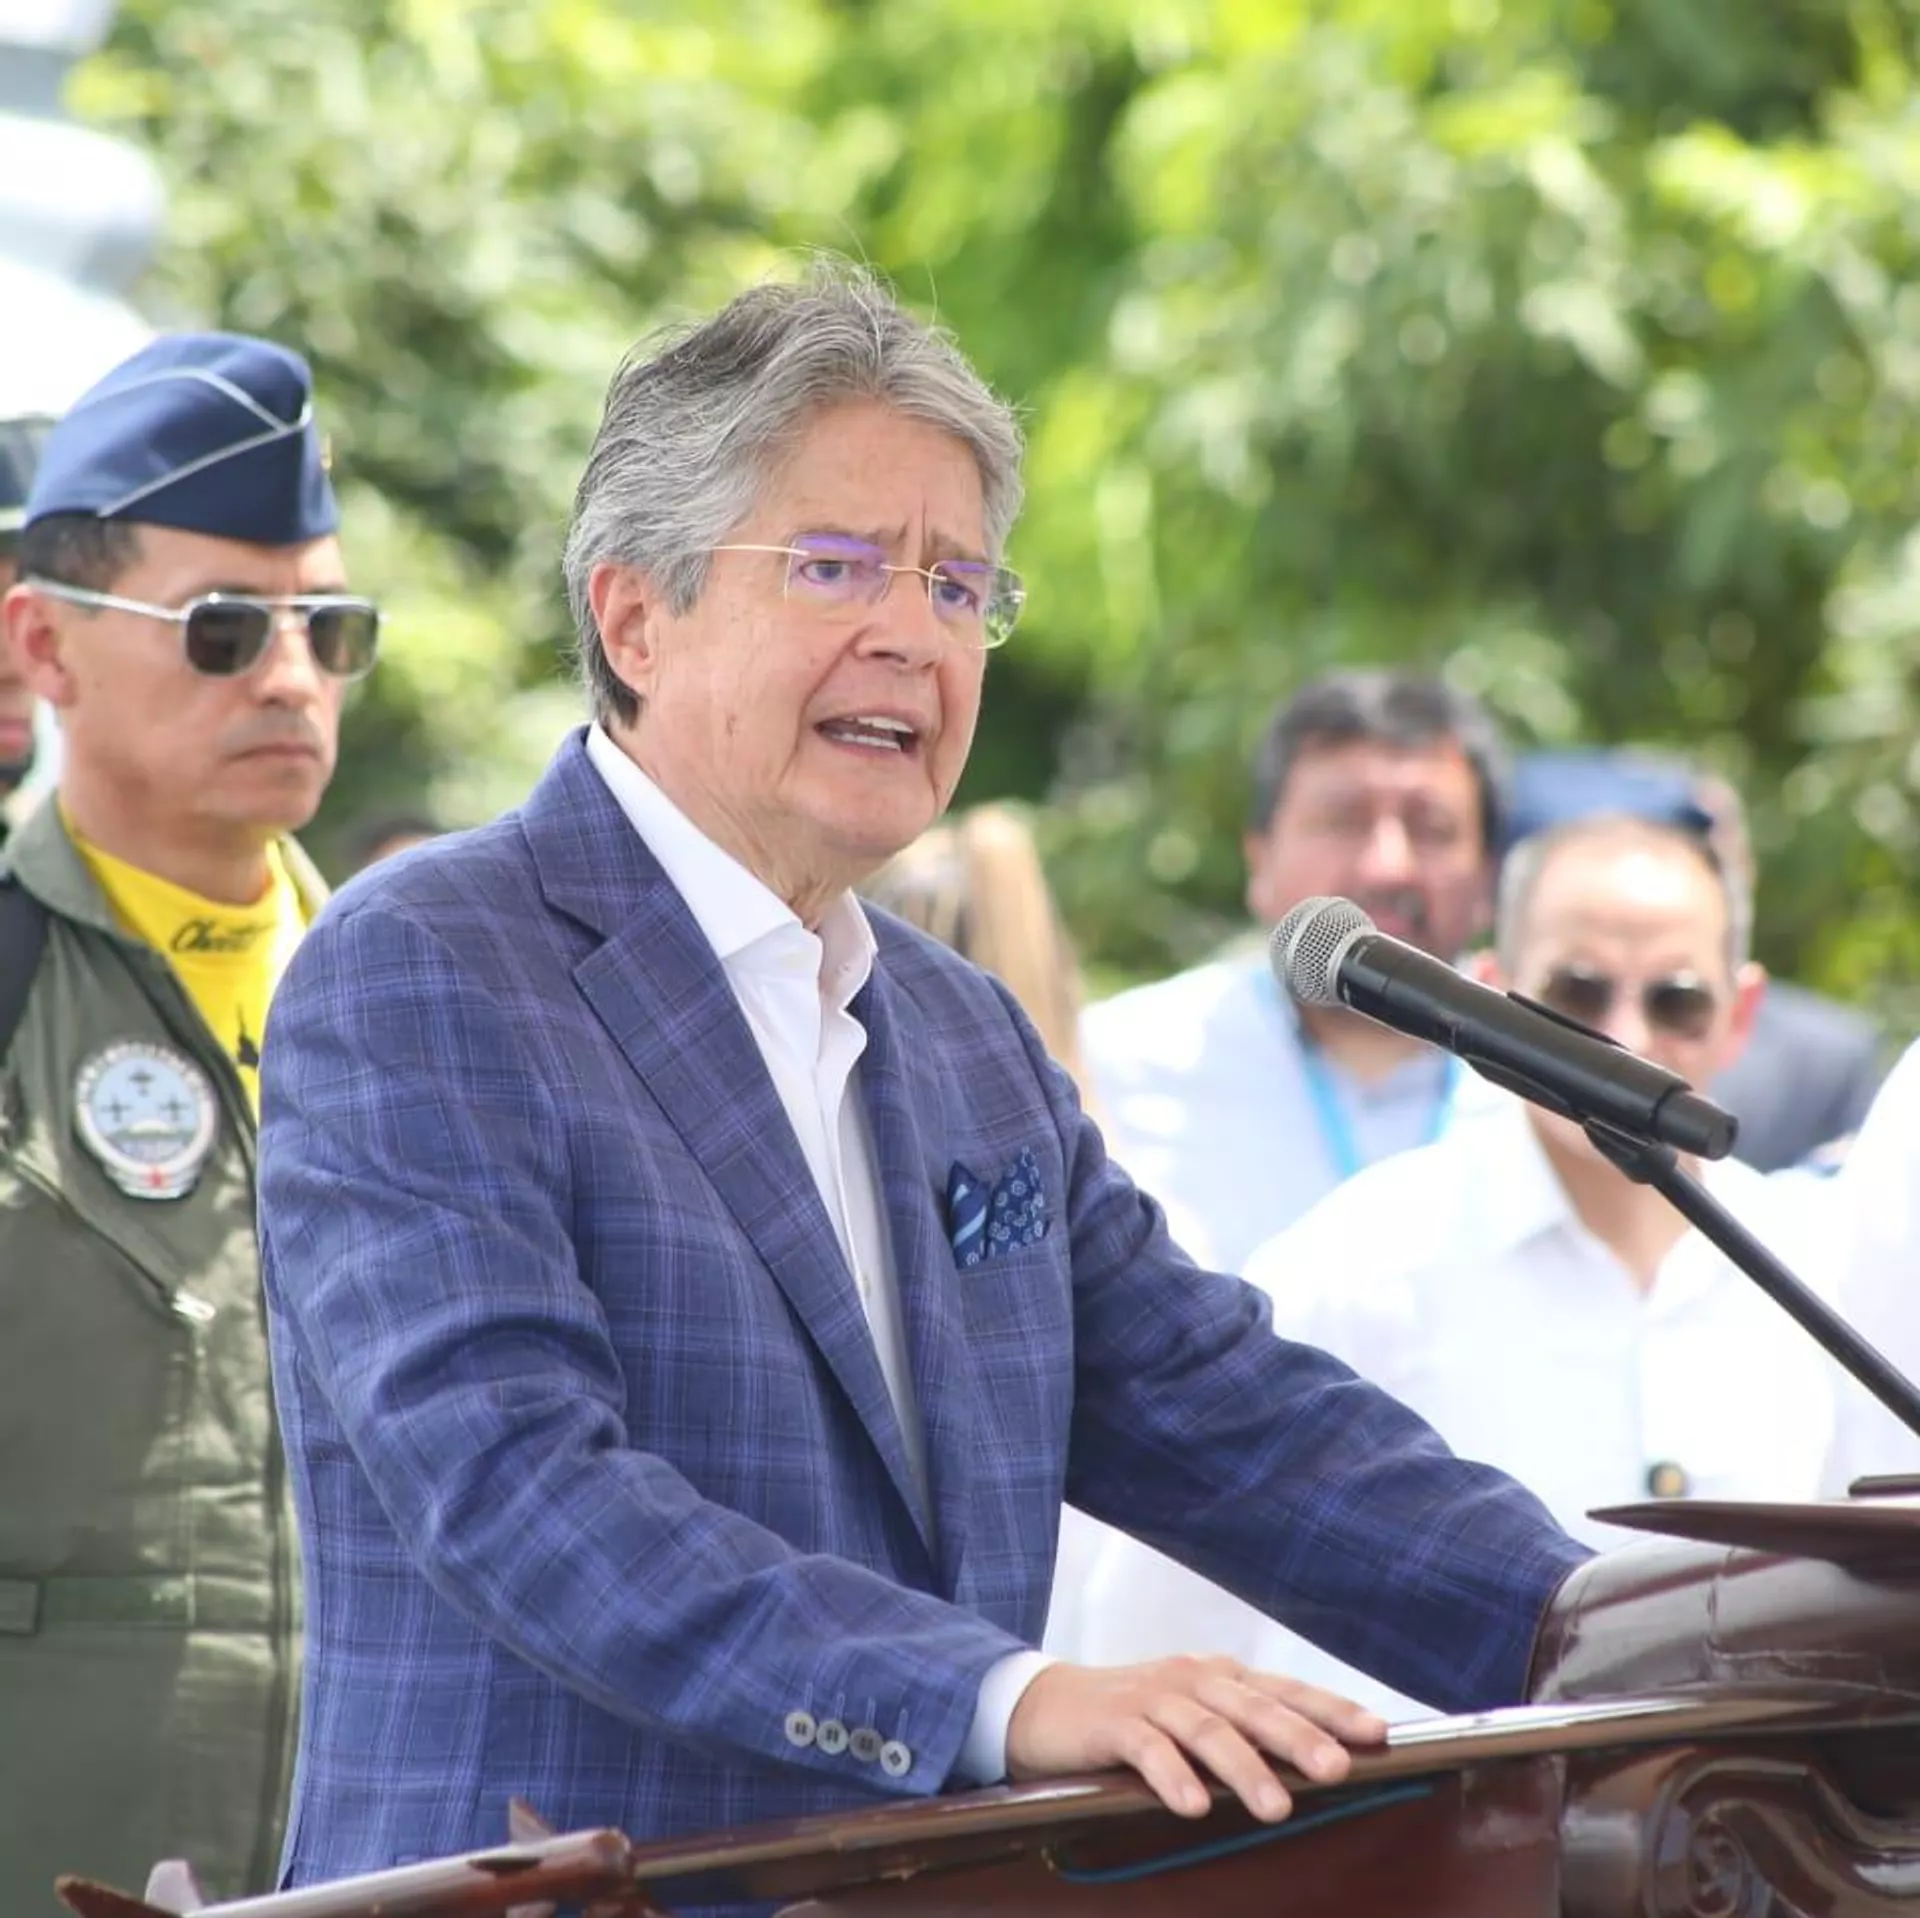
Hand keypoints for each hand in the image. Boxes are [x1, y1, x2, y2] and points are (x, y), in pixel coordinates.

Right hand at [1004, 1656, 1387, 1822]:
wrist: (1044, 1705)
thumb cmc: (1133, 1717)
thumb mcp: (1193, 1716)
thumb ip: (1244, 1733)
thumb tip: (1319, 1766)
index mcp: (1220, 1676)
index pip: (1285, 1690)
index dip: (1331, 1709)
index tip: (1378, 1734)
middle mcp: (1192, 1679)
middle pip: (1253, 1707)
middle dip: (1298, 1737)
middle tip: (1338, 1769)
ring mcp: (1152, 1697)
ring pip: (1207, 1729)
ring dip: (1243, 1768)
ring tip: (1275, 1807)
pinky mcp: (1112, 1722)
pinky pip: (1147, 1748)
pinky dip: (1172, 1775)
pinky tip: (1193, 1804)